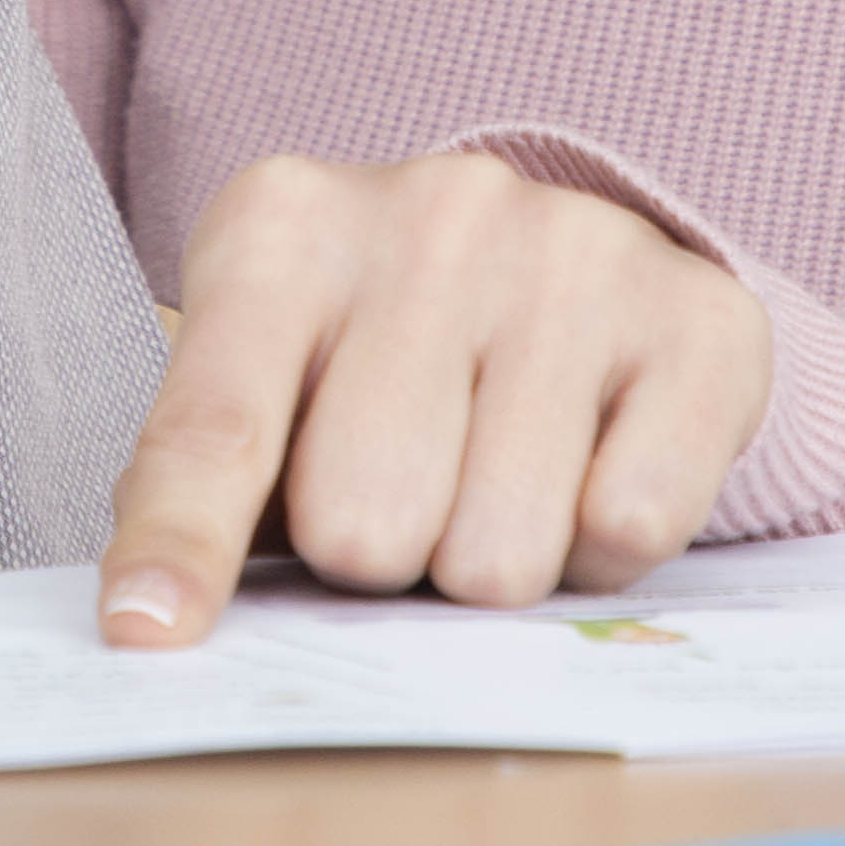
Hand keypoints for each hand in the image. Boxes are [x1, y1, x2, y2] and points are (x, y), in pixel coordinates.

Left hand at [96, 149, 771, 646]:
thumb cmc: (381, 364)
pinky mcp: (700, 315)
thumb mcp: (272, 392)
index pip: (217, 425)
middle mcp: (433, 211)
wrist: (577, 267)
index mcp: (286, 228)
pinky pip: (630, 525)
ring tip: (494, 483)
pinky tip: (589, 467)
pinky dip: (601, 548)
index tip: (144, 633)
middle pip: (363, 523)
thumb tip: (152, 623)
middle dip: (380, 559)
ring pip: (499, 551)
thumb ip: (205, 491)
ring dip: (489, 562)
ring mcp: (575, 250)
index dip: (181, 543)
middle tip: (406, 501)